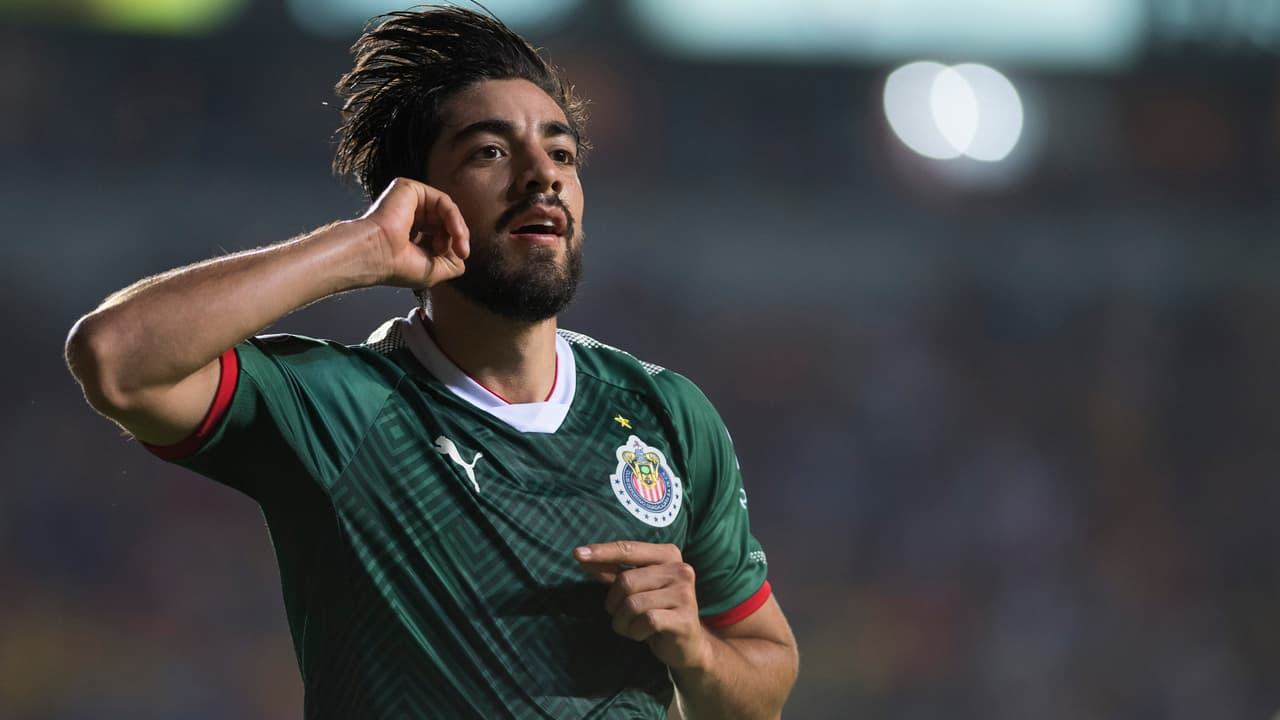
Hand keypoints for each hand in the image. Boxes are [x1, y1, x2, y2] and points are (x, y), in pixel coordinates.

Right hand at [360, 177, 469, 288]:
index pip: (441, 234)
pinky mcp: (410, 189)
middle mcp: (408, 216)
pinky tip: (456, 233)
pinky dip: (454, 218)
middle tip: (461, 251)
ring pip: (446, 211)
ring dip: (459, 229)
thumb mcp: (434, 270)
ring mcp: (408, 202)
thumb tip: (463, 253)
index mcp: (409, 234)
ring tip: (459, 246)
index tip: (461, 257)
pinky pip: (443, 201)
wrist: (377, 255)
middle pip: (445, 221)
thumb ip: (454, 263)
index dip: (453, 244)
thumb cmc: (397, 266)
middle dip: (458, 237)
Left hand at [575, 541, 711, 670]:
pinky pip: (646, 621)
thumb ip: (612, 572)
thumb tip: (583, 557)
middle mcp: (680, 570)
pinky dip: (636, 631)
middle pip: (626, 581)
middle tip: (621, 616)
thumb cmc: (657, 611)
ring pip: (632, 604)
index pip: (629, 549)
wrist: (688, 645)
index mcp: (668, 555)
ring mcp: (685, 594)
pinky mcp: (684, 618)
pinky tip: (643, 634)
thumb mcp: (635, 589)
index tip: (577, 554)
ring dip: (623, 622)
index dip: (602, 552)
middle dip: (614, 604)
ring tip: (633, 627)